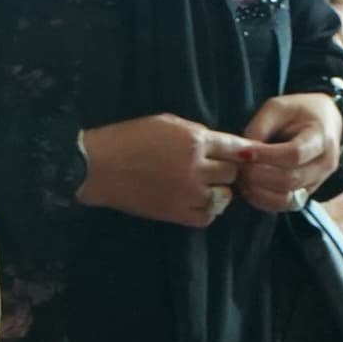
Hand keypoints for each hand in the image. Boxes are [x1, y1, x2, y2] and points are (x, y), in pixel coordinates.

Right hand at [75, 114, 236, 228]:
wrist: (97, 166)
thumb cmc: (129, 138)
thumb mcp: (167, 124)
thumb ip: (197, 134)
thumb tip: (222, 145)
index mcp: (195, 141)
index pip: (236, 148)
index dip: (242, 152)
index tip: (244, 156)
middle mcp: (196, 167)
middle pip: (232, 173)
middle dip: (226, 170)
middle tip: (215, 170)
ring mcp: (187, 193)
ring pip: (224, 197)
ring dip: (218, 192)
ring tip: (204, 187)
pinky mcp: (175, 214)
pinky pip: (206, 218)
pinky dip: (206, 211)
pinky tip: (194, 202)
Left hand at [222, 91, 342, 212]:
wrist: (323, 123)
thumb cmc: (298, 112)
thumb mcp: (277, 108)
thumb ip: (259, 129)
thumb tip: (242, 154)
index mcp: (321, 138)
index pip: (295, 154)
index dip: (266, 156)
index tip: (244, 153)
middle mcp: (325, 164)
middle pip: (290, 179)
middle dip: (258, 175)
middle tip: (238, 166)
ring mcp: (317, 182)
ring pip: (286, 198)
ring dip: (258, 191)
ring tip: (242, 177)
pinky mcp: (306, 194)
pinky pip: (284, 205)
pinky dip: (263, 200)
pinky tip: (249, 188)